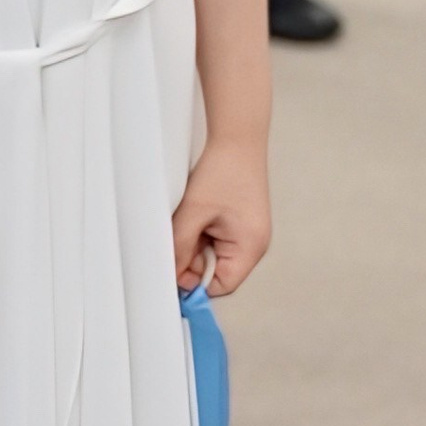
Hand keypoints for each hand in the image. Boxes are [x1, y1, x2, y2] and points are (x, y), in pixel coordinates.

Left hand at [172, 141, 270, 297]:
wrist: (237, 139)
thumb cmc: (224, 171)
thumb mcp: (193, 213)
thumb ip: (180, 247)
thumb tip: (171, 274)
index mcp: (250, 248)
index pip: (222, 285)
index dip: (195, 284)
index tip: (173, 274)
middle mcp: (253, 244)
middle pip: (217, 271)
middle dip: (193, 260)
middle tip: (176, 238)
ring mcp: (247, 233)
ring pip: (212, 254)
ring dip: (195, 243)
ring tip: (188, 220)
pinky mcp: (240, 222)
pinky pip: (215, 238)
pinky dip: (200, 232)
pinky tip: (194, 215)